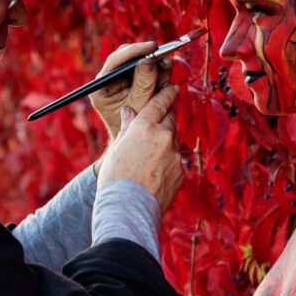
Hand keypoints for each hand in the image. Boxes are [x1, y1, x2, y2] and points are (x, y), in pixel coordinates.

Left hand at [89, 41, 173, 142]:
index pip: (115, 62)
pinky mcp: (135, 83)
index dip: (134, 51)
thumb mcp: (138, 108)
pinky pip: (149, 71)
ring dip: (156, 63)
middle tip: (164, 55)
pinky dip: (159, 72)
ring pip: (140, 62)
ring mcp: (123, 80)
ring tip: (168, 66)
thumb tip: (148, 61)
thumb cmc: (133, 129)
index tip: (152, 47)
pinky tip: (167, 76)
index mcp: (101, 87)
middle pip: (128, 57)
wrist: (133, 142)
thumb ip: (143, 86)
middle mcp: (110, 80)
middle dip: (147, 55)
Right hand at [98, 84, 182, 214]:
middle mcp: (164, 136)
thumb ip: (128, 127)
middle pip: (171, 118)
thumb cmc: (115, 178)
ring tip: (151, 152)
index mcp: (144, 126)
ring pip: (174, 140)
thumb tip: (130, 111)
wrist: (128, 208)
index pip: (160, 102)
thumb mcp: (117, 148)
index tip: (173, 87)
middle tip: (163, 116)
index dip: (167, 93)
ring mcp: (175, 155)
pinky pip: (175, 159)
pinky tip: (155, 170)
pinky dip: (168, 160)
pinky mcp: (180, 172)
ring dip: (166, 140)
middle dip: (167, 116)